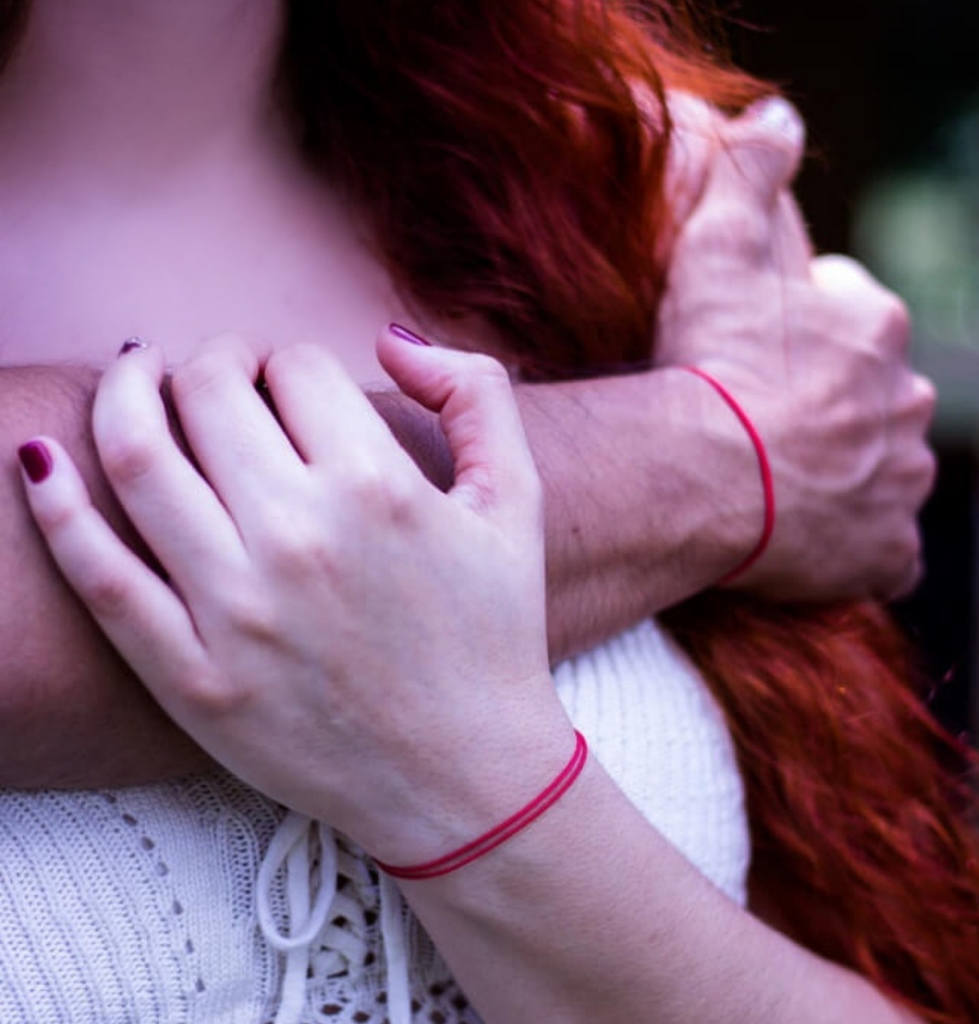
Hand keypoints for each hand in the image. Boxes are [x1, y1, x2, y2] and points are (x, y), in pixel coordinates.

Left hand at [19, 332, 575, 863]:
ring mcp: (238, 613)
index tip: (291, 386)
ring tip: (135, 378)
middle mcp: (301, 539)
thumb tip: (390, 338)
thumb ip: (476, 394)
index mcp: (380, 489)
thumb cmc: (494, 634)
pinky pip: (100, 575)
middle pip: (210, 393)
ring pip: (139, 459)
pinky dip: (56, 506)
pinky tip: (39, 460)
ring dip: (124, 395)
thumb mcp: (518, 503)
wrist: (468, 779)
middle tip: (219, 375)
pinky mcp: (192, 680)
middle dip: (211, 361)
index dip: (292, 363)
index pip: (298, 370)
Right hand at [657, 98, 935, 600]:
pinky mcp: (885, 552)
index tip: (761, 348)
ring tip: (784, 484)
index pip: (856, 311)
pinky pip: (887, 552)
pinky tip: (818, 545)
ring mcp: (900, 481)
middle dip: (833, 401)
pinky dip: (861, 548)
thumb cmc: (712, 361)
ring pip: (887, 468)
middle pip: (875, 392)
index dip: (806, 326)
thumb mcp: (718, 246)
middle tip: (765, 420)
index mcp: (876, 327)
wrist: (708, 471)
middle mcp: (907, 400)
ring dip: (849, 472)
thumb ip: (750, 173)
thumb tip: (780, 113)